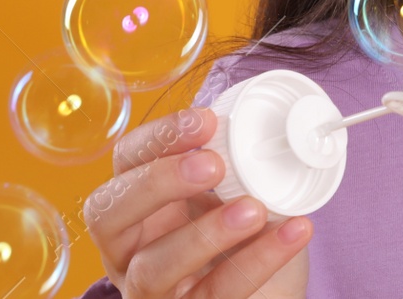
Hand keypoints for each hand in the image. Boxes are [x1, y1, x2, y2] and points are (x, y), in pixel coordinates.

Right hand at [84, 108, 312, 297]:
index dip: (158, 138)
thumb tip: (259, 124)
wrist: (275, 293)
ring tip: (255, 210)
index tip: (207, 121)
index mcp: (137, 205)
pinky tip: (294, 232)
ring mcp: (151, 291)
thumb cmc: (246, 237)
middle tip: (213, 165)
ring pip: (152, 268)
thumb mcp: (233, 194)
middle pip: (108, 215)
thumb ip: (232, 165)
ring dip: (204, 234)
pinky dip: (256, 262)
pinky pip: (213, 293)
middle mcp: (129, 250)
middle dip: (157, 183)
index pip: (124, 162)